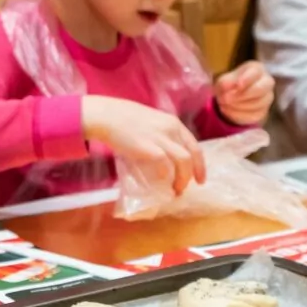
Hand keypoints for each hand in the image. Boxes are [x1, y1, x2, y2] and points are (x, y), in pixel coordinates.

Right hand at [82, 96, 205, 194]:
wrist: (107, 116)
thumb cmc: (124, 119)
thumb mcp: (151, 122)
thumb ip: (161, 136)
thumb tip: (164, 156)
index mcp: (174, 123)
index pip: (195, 145)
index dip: (200, 164)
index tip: (199, 177)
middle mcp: (172, 129)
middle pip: (193, 155)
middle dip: (195, 174)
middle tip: (188, 187)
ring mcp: (162, 138)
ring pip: (184, 161)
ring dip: (182, 178)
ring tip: (176, 190)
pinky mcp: (149, 147)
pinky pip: (165, 165)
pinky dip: (167, 176)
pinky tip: (163, 183)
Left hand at [214, 61, 274, 125]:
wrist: (231, 98)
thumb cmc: (229, 84)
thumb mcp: (224, 80)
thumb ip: (226, 83)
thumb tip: (227, 89)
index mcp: (257, 69)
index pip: (255, 72)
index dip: (247, 79)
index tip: (238, 85)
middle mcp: (266, 82)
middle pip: (261, 88)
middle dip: (243, 95)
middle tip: (226, 98)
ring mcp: (267, 98)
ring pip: (258, 103)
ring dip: (238, 105)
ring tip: (223, 104)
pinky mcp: (263, 112)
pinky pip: (253, 115)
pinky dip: (238, 114)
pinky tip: (227, 110)